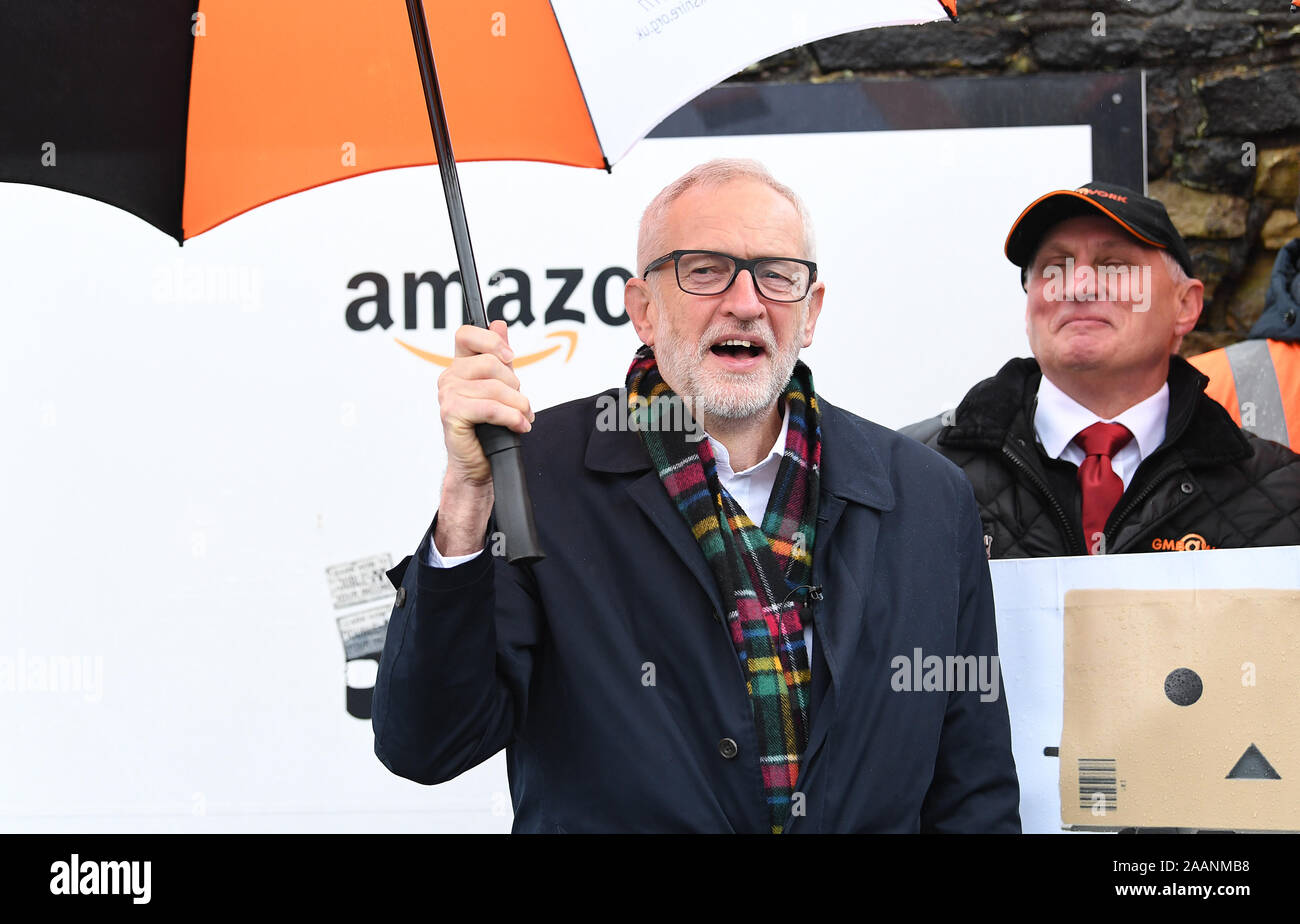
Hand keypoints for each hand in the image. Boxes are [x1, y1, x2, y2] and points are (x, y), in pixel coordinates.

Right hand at [434, 321, 534, 554]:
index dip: (491, 340)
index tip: (510, 357)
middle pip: (492, 363)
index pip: (466, 334)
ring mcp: (448, 395)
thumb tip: (499, 324)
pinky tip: (519, 426)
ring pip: (496, 388)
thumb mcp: (500, 388)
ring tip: (523, 419)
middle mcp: (450, 377)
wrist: (478, 465)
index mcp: (460, 367)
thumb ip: (498, 356)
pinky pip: (491, 407)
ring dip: (518, 406)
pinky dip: (512, 418)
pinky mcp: (452, 413)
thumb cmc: (488, 429)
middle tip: (522, 406)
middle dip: (516, 387)